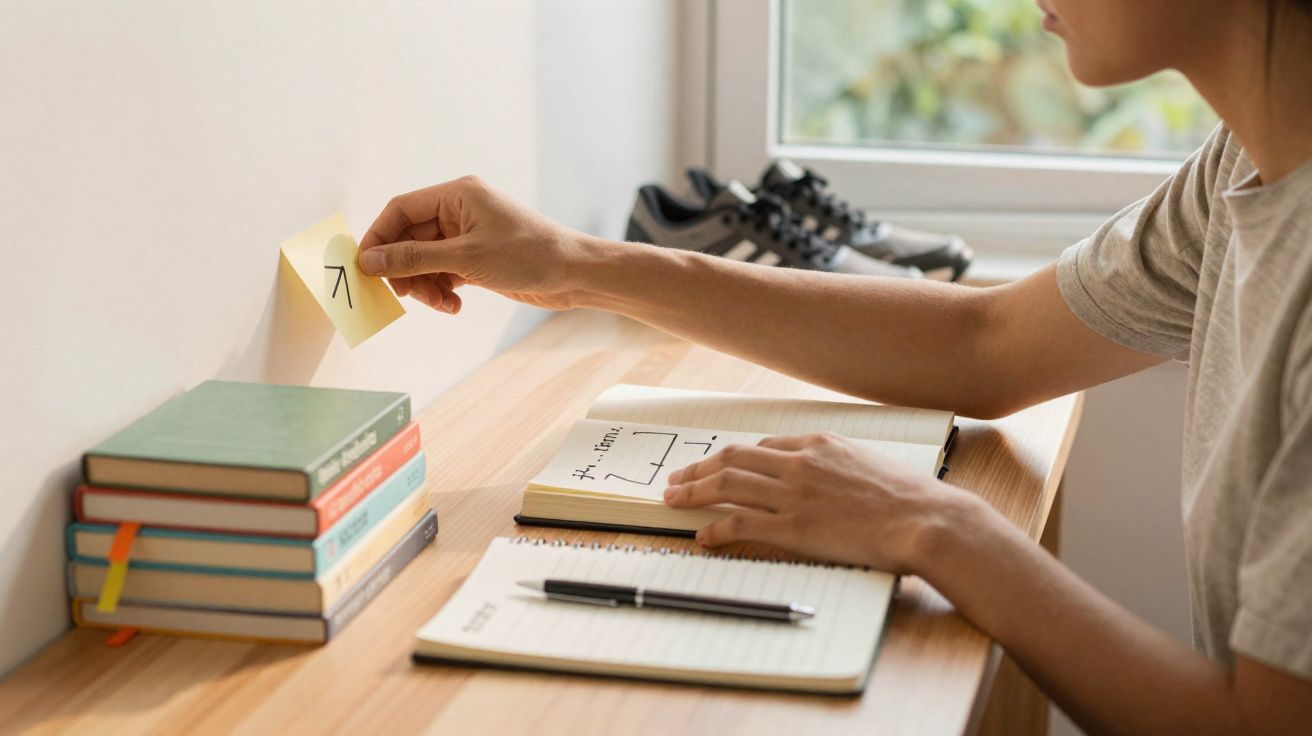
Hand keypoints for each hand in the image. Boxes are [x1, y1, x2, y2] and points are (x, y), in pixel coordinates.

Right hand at [358, 176, 589, 312]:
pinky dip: (443, 290)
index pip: (401, 210)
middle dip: (406, 269)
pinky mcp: (478, 258)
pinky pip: (444, 272)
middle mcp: (461, 209)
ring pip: (426, 260)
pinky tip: (454, 306)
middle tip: (407, 296)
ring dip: (425, 285)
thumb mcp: (466, 258)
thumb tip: (370, 260)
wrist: (575, 274)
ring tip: (441, 304)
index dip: (379, 237)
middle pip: (411, 238)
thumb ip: (415, 259)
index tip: (367, 268)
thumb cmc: (529, 255)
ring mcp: (469, 235)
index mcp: (458, 194)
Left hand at [663, 432, 980, 571]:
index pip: (761, 445)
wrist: (927, 520)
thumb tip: (822, 473)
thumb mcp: (868, 463)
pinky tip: (704, 535)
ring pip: (727, 485)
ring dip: (694, 491)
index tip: (715, 464)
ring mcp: (794, 494)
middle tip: (676, 478)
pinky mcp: (794, 527)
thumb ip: (837, 463)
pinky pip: (740, 524)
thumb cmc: (909, 498)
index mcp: (819, 444)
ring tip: (673, 500)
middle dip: (698, 468)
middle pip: (733, 458)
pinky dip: (715, 528)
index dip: (730, 457)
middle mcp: (800, 463)